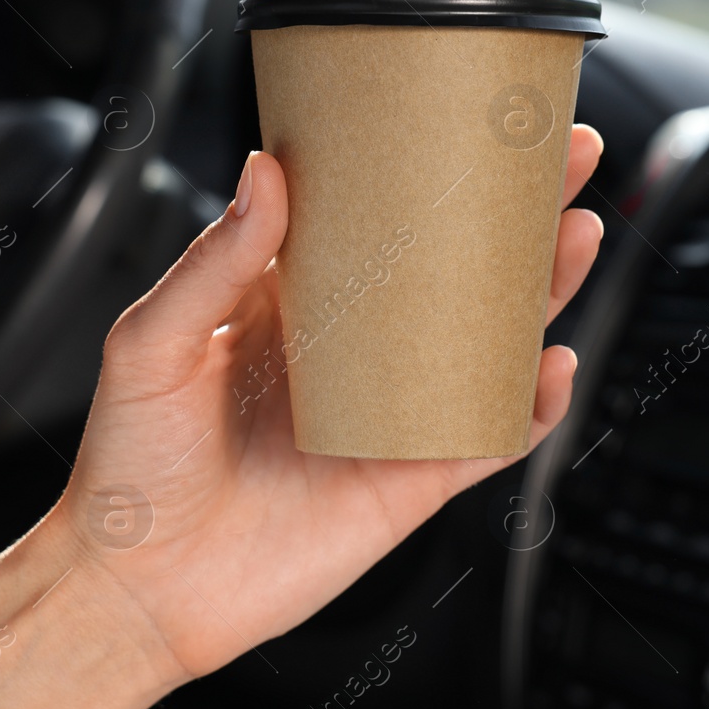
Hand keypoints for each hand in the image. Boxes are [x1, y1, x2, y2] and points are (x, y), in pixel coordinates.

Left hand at [0, 125, 604, 708]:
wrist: (137, 588)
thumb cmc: (131, 468)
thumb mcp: (153, 343)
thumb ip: (214, 261)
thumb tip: (265, 172)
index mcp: (291, 303)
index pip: (376, 219)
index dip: (429, 170)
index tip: (469, 119)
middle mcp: (351, 353)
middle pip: (455, 270)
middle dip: (517, 214)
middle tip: (566, 158)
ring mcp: (388, 415)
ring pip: (487, 343)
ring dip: (540, 292)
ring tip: (577, 236)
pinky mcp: (408, 481)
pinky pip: (486, 436)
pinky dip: (528, 405)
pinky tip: (549, 365)